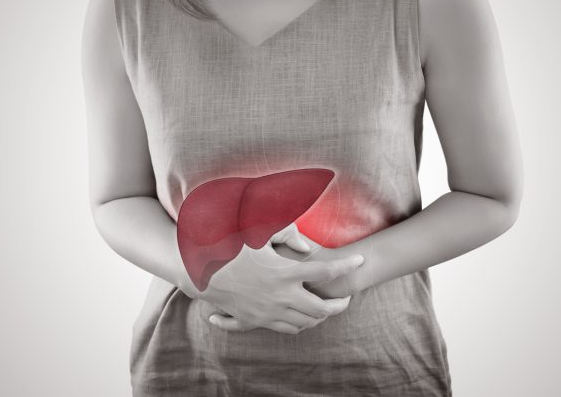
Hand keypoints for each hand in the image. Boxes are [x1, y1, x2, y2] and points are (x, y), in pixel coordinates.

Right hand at [192, 240, 364, 333]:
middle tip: (347, 297)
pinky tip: (304, 317)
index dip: (346, 266)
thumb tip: (309, 249)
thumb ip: (287, 234)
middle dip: (339, 305)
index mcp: (283, 272)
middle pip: (320, 308)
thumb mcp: (258, 231)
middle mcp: (279, 296)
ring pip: (305, 323)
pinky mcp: (256, 321)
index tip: (360, 261)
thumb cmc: (231, 245)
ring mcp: (268, 312)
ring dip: (321, 317)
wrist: (200, 271)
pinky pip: (285, 329)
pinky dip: (300, 325)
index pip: (325, 270)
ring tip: (328, 307)